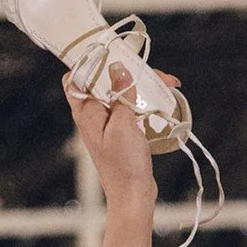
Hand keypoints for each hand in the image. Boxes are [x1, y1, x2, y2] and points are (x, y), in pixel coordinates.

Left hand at [66, 71, 170, 215]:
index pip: (77, 77)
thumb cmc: (124, 164)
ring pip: (121, 91)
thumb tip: (117, 67)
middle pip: (106, 81)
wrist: (133, 194)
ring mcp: (108, 121)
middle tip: (158, 75)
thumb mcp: (123, 124)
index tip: (112, 52)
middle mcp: (93, 114)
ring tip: (169, 84)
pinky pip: (130, 105)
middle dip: (129, 71)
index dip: (90, 62)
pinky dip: (145, 99)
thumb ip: (120, 94)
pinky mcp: (121, 128)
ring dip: (143, 85)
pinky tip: (163, 99)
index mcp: (86, 111)